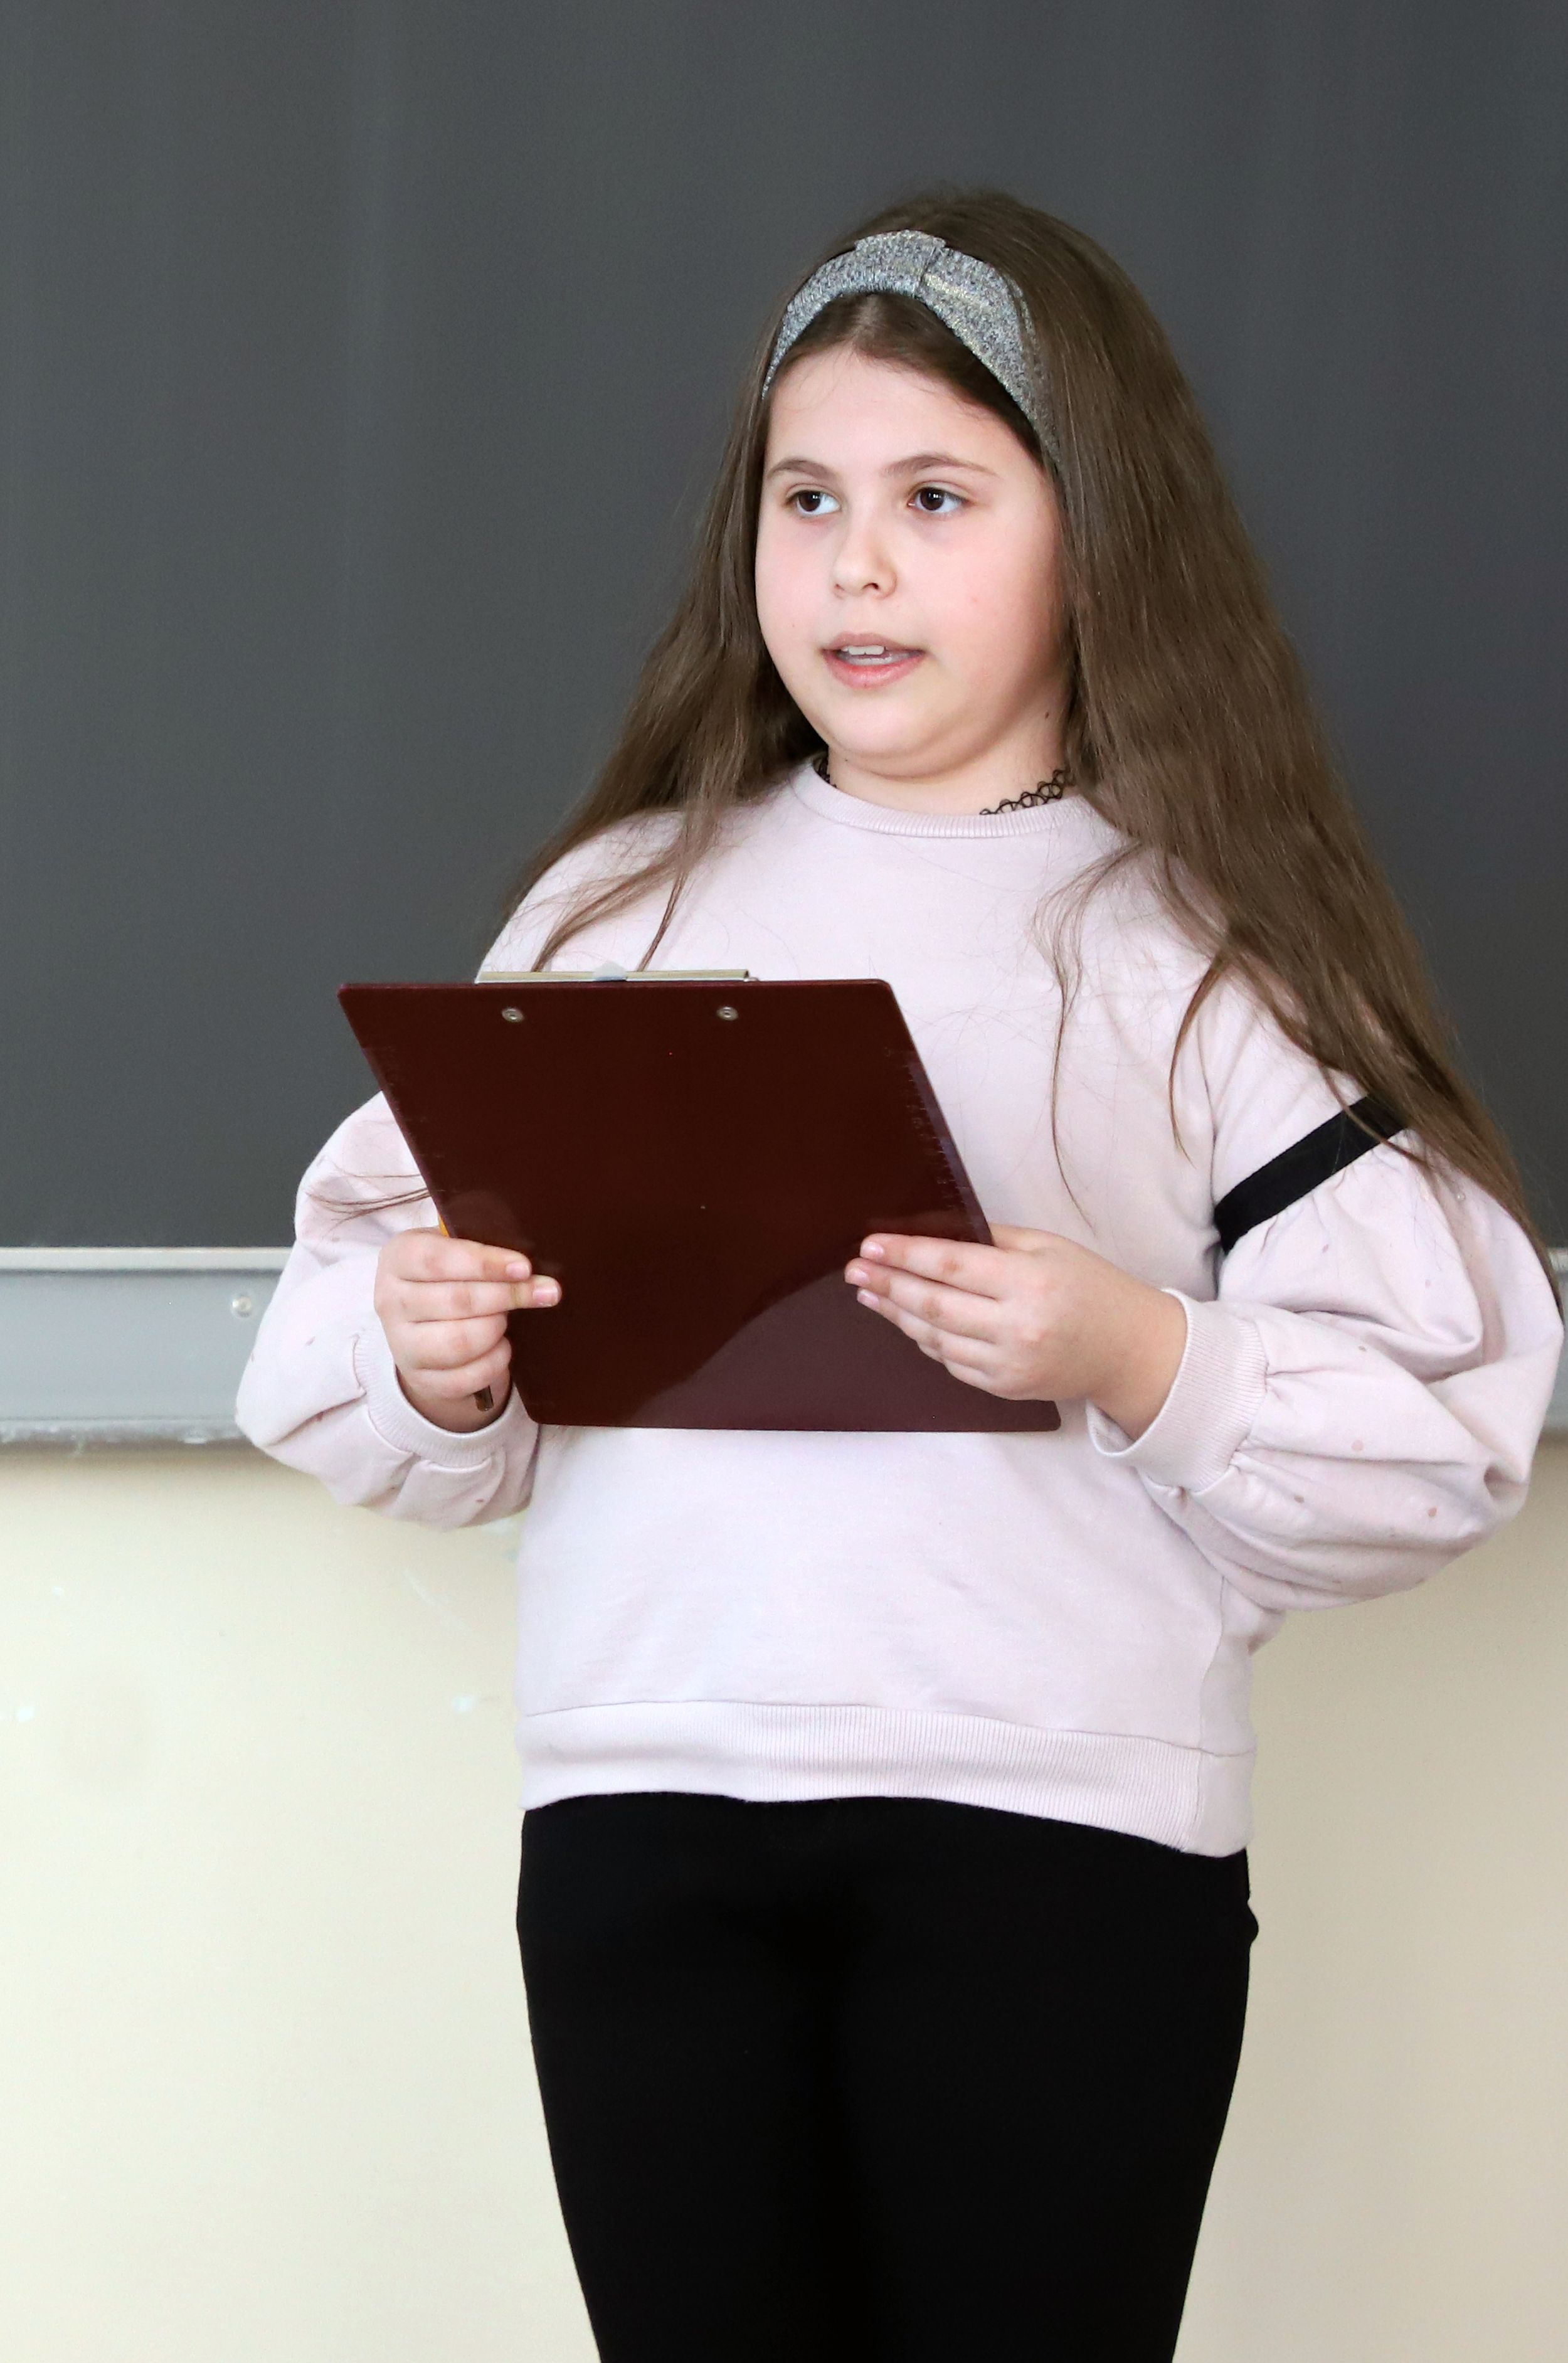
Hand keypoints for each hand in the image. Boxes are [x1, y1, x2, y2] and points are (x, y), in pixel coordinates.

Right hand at [373, 1228, 559, 1433]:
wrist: (423, 1320)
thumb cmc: (449, 1274)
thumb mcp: (455, 1248)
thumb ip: (484, 1247)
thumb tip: (529, 1266)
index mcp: (398, 1258)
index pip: (438, 1260)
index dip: (485, 1264)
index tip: (524, 1267)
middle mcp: (390, 1301)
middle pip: (456, 1301)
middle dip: (508, 1296)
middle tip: (544, 1292)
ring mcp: (402, 1344)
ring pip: (460, 1342)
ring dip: (496, 1329)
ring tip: (508, 1318)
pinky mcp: (420, 1379)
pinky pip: (465, 1378)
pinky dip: (494, 1362)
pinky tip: (502, 1345)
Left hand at [844, 1224, 1186, 1436]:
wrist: (1128, 1350)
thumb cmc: (1090, 1287)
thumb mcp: (1049, 1247)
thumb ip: (992, 1239)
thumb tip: (934, 1231)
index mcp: (1030, 1283)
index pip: (951, 1266)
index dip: (905, 1256)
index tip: (871, 1246)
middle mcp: (1017, 1328)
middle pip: (934, 1306)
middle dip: (888, 1286)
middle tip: (855, 1271)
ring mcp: (1009, 1364)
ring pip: (935, 1338)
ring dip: (898, 1314)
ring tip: (871, 1293)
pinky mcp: (1005, 1388)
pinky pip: (951, 1362)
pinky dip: (926, 1339)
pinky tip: (909, 1320)